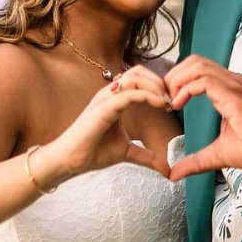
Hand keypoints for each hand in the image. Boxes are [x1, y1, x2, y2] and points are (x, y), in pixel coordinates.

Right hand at [37, 68, 175, 183]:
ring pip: (134, 77)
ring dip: (155, 86)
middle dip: (159, 81)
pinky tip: (161, 105)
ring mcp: (105, 99)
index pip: (139, 79)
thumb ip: (147, 157)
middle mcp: (109, 94)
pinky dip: (148, 96)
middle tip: (173, 99)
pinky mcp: (103, 108)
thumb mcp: (127, 152)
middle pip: (138, 71)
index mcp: (115, 99)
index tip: (172, 103)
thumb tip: (168, 170)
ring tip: (167, 102)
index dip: (158, 86)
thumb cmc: (92, 152)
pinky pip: (128, 93)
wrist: (69, 161)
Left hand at [163, 55, 241, 181]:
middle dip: (173, 77)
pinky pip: (203, 80)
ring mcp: (235, 86)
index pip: (198, 69)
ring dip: (176, 81)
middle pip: (194, 61)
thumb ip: (196, 161)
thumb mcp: (218, 155)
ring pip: (197, 65)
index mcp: (229, 90)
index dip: (177, 81)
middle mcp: (232, 82)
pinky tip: (178, 105)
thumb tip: (174, 174)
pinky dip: (185, 89)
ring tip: (170, 102)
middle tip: (165, 100)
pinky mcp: (235, 95)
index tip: (168, 103)